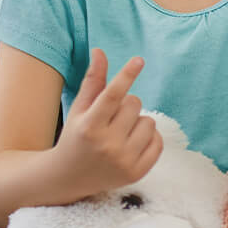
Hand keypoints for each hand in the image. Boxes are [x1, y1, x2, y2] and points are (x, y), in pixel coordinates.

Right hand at [53, 49, 161, 191]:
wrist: (69, 177)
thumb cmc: (75, 136)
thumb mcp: (79, 109)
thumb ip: (92, 81)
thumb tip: (100, 51)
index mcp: (89, 126)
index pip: (112, 95)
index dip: (126, 75)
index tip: (138, 60)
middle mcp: (107, 145)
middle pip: (134, 104)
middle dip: (126, 104)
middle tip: (113, 116)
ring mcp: (123, 161)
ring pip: (149, 121)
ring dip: (138, 121)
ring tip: (122, 131)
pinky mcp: (137, 173)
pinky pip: (158, 142)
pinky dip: (149, 137)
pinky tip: (133, 141)